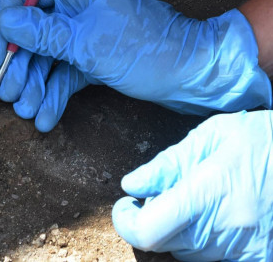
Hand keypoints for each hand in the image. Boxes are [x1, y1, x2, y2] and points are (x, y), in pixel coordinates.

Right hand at [0, 0, 270, 130]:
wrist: (197, 76)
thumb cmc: (150, 50)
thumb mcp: (89, 43)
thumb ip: (43, 33)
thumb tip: (4, 21)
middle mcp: (78, 3)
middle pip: (30, 28)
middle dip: (17, 64)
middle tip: (8, 93)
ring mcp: (86, 30)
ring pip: (46, 54)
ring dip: (34, 83)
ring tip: (27, 111)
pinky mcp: (94, 55)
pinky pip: (65, 71)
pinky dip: (55, 92)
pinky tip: (46, 116)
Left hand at [112, 110, 272, 260]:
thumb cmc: (263, 138)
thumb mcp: (212, 135)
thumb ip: (168, 163)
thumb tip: (132, 185)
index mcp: (209, 190)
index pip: (148, 230)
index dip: (126, 222)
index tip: (126, 206)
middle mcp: (227, 226)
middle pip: (165, 243)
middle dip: (153, 221)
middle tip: (165, 195)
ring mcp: (248, 247)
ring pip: (190, 254)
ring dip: (181, 232)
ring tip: (200, 200)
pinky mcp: (262, 256)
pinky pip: (220, 259)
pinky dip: (208, 242)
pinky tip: (219, 216)